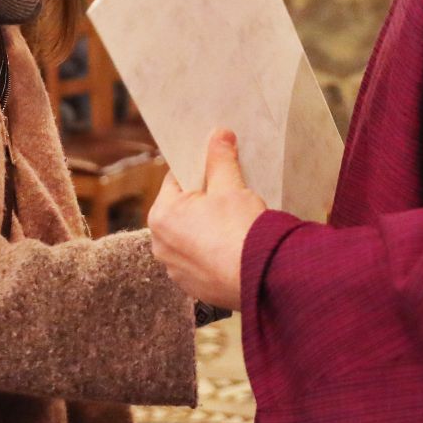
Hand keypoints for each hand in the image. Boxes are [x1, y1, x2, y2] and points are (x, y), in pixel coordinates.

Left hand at [147, 130, 266, 311]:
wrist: (262, 277)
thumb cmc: (240, 230)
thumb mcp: (230, 186)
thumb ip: (219, 159)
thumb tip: (219, 135)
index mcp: (161, 216)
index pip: (176, 180)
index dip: (198, 171)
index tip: (216, 169)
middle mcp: (160, 245)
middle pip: (182, 209)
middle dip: (203, 201)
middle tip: (229, 196)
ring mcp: (175, 270)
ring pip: (190, 237)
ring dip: (206, 228)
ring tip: (233, 223)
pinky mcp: (193, 287)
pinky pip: (200, 261)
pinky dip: (213, 253)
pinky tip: (233, 248)